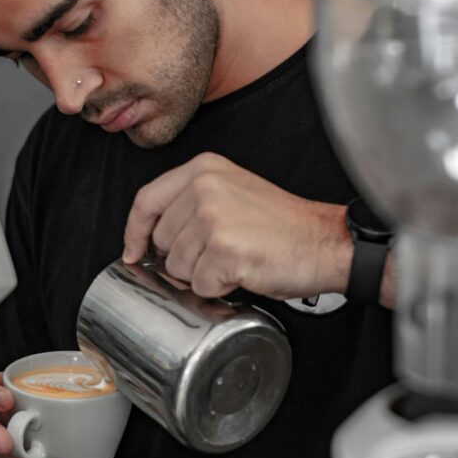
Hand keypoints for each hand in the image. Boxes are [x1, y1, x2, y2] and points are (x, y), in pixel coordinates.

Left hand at [122, 152, 350, 299]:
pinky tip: (243, 271)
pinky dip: (220, 288)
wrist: (325, 241)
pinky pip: (200, 285)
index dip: (135, 230)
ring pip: (178, 266)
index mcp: (203, 169)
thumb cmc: (282, 224)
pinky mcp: (224, 250)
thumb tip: (151, 240)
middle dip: (184, 257)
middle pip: (161, 240)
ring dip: (203, 274)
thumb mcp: (232, 193)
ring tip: (236, 258)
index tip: (133, 250)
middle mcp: (203, 188)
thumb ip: (190, 203)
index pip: (147, 200)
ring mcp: (212, 218)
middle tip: (221, 252)